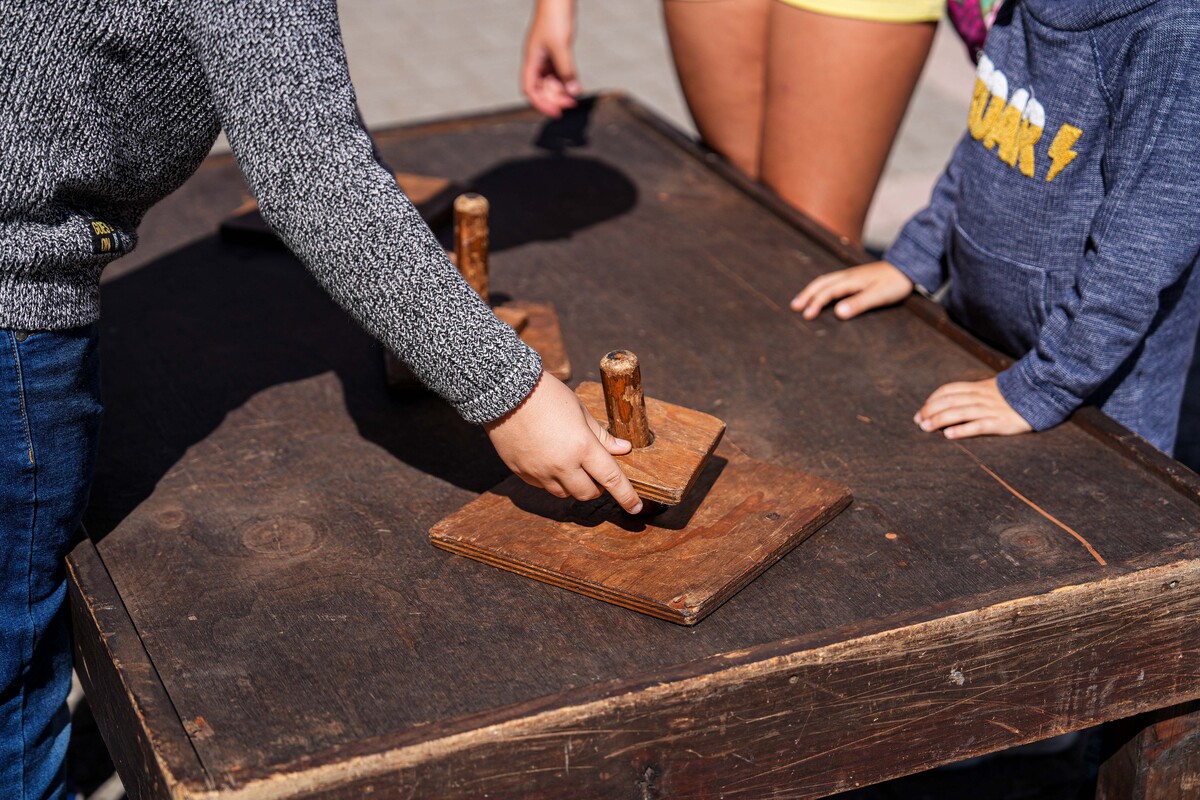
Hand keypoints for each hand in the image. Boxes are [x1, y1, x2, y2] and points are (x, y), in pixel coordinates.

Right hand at [485, 372, 643, 512]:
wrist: (504, 391)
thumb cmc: (547, 395)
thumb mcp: (579, 410)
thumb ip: (601, 435)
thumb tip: (622, 449)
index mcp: (582, 446)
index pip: (611, 479)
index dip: (626, 496)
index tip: (636, 507)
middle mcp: (562, 464)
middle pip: (587, 492)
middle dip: (596, 487)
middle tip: (595, 471)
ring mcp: (539, 471)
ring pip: (564, 493)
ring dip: (573, 484)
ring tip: (570, 464)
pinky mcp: (521, 472)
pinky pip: (542, 485)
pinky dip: (551, 479)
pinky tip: (548, 459)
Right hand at [521, 0, 581, 117]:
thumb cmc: (555, 16)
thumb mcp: (562, 46)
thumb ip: (567, 70)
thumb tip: (574, 92)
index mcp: (531, 59)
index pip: (530, 90)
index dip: (541, 104)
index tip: (556, 113)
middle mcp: (536, 60)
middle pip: (541, 88)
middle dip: (555, 98)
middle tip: (572, 104)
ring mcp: (546, 56)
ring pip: (551, 81)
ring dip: (561, 90)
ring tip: (575, 96)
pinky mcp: (555, 51)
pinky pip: (558, 72)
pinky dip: (566, 80)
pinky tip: (575, 85)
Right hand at [790, 261, 912, 319]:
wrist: (909, 267)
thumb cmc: (895, 283)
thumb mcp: (879, 295)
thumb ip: (859, 304)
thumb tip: (838, 313)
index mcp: (851, 280)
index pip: (827, 292)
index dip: (815, 303)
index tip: (806, 316)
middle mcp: (847, 275)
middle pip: (821, 283)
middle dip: (807, 295)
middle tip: (794, 307)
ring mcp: (851, 275)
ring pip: (825, 280)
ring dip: (811, 290)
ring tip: (801, 300)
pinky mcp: (856, 277)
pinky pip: (832, 281)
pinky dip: (821, 287)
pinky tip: (821, 293)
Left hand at [914, 378, 1032, 439]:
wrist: (1042, 393)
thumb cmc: (1013, 395)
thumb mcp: (991, 389)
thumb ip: (972, 394)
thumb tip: (950, 402)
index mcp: (978, 387)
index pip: (948, 390)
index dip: (932, 400)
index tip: (921, 410)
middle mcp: (981, 397)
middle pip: (950, 402)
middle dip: (931, 411)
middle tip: (918, 422)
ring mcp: (991, 409)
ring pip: (960, 412)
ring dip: (940, 420)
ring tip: (926, 428)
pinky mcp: (1002, 422)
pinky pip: (979, 426)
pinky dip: (963, 430)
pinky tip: (949, 435)